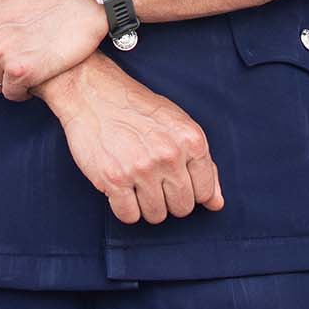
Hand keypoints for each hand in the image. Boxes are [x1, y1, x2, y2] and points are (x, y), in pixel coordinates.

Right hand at [33, 56, 223, 223]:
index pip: (205, 192)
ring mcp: (141, 168)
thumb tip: (216, 203)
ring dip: (145, 204)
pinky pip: (128, 216)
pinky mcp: (113, 179)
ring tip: (135, 181)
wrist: (91, 92)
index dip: (190, 189)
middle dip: (168, 198)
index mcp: (191, 140)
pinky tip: (120, 187)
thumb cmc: (136, 108)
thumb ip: (203, 164)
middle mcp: (169, 155)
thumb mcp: (178, 124)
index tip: (174, 178)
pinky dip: (124, 208)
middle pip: (182, 207)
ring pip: (156, 215)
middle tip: (152, 178)